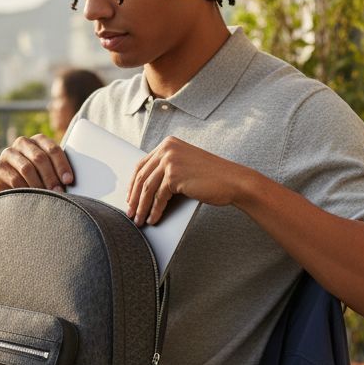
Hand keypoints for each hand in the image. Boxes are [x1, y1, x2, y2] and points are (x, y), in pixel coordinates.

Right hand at [0, 134, 73, 194]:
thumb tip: (71, 181)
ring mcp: (8, 153)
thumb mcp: (48, 172)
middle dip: (51, 177)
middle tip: (59, 192)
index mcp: (39, 140)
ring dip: (39, 184)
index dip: (62, 165)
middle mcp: (23, 143)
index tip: (68, 180)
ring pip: (27, 168)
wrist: (10, 190)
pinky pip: (14, 179)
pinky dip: (25, 189)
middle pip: (40, 158)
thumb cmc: (36, 180)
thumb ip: (58, 170)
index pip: (52, 149)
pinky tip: (32, 198)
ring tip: (47, 197)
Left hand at [126, 136, 251, 225]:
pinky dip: (154, 210)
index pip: (142, 165)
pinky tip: (153, 219)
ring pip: (147, 188)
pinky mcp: (174, 175)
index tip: (130, 198)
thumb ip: (167, 169)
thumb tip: (145, 188)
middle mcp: (167, 148)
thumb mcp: (185, 166)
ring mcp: (170, 160)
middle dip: (134, 198)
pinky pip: (158, 197)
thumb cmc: (212, 177)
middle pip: (142, 177)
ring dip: (142, 207)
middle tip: (131, 213)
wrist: (233, 181)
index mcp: (168, 144)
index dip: (133, 184)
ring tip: (139, 220)